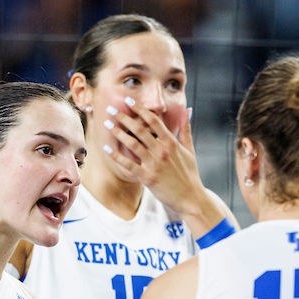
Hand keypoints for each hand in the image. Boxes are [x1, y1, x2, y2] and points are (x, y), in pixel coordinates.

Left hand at [103, 101, 224, 232]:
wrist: (191, 198)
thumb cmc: (190, 174)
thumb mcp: (190, 149)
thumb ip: (186, 128)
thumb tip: (188, 110)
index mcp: (171, 142)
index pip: (154, 121)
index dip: (140, 109)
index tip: (128, 100)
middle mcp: (162, 151)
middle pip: (140, 129)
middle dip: (124, 117)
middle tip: (111, 109)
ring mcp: (155, 164)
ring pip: (133, 144)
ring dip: (118, 133)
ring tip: (107, 124)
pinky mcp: (148, 178)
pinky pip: (129, 165)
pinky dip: (117, 157)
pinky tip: (107, 149)